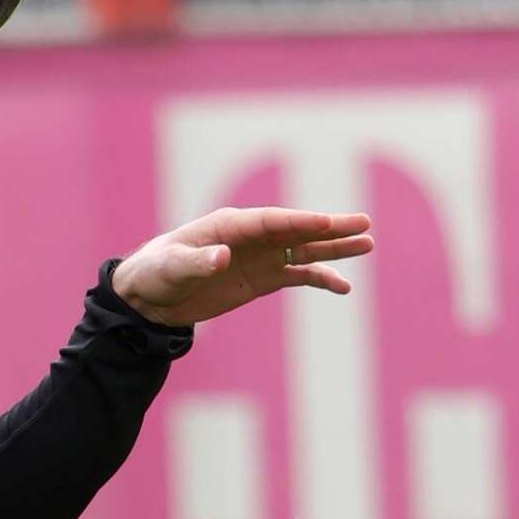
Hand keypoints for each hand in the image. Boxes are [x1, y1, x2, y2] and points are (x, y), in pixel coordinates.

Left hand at [110, 208, 374, 326]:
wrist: (151, 297)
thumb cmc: (156, 272)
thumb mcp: (172, 268)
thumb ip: (197, 262)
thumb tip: (222, 256)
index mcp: (228, 224)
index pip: (271, 221)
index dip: (298, 221)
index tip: (326, 222)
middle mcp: (251, 237)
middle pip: (296, 229)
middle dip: (329, 227)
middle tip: (364, 224)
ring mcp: (260, 257)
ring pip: (304, 249)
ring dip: (334, 248)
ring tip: (367, 244)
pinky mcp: (262, 279)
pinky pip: (298, 275)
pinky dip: (320, 278)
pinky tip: (343, 286)